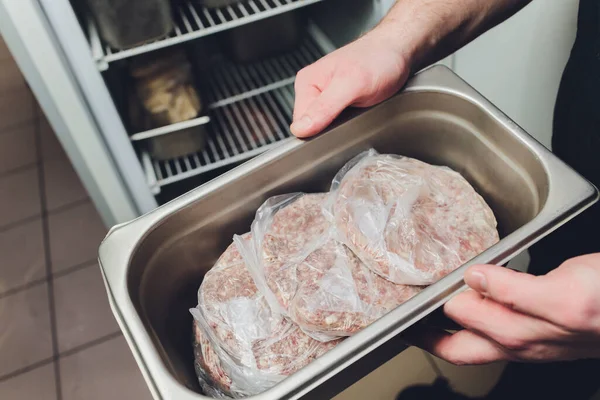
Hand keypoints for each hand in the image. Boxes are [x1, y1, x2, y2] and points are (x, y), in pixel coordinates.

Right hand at [290, 29, 410, 137]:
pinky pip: (339, 123)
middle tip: (353, 113)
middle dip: (332, 128)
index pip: (301, 124)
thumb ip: (325, 107)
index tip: (339, 123)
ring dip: (344, 127)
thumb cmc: (378, 58)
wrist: (397, 50)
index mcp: (307, 83)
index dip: (318, 131)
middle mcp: (313, 90)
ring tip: (358, 111)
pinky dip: (351, 123)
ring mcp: (326, 97)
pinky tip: (361, 112)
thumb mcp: (351, 84)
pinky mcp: (339, 103)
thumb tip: (301, 128)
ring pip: (326, 128)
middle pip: (313, 128)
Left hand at [407, 254, 599, 364]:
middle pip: (458, 347)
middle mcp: (516, 341)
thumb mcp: (562, 296)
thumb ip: (513, 291)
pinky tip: (469, 297)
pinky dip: (473, 314)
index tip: (403, 307)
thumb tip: (474, 281)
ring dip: (445, 326)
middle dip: (426, 335)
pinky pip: (495, 324)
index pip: (455, 337)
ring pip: (474, 338)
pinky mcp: (538, 325)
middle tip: (403, 317)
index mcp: (516, 336)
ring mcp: (527, 337)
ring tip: (424, 309)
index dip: (424, 324)